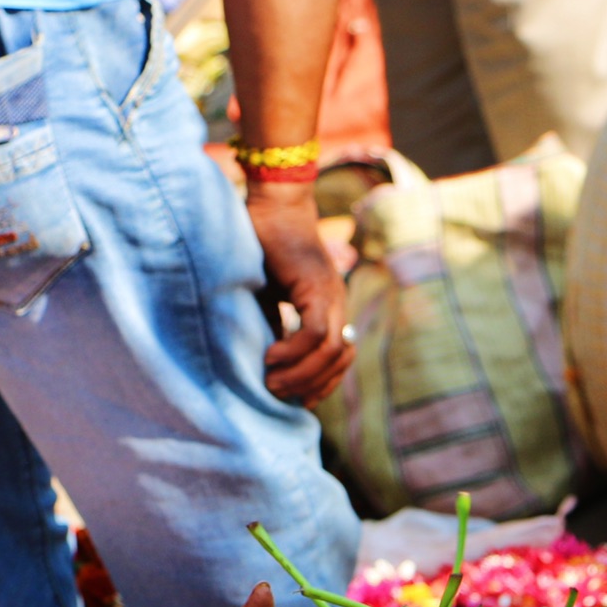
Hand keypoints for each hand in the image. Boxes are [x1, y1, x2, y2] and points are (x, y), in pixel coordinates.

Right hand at [250, 184, 352, 406]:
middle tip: (279, 396)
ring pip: (331, 351)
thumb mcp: (269, 297)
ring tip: (272, 382)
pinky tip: (271, 357)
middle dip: (311, 386)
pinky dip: (294, 351)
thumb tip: (269, 362)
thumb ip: (275, 325)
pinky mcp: (316, 286)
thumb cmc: (264, 248)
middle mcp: (337, 302)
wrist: (271, 206)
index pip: (341, 358)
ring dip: (302, 373)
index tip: (297, 399)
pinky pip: (314, 332)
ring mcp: (330, 294)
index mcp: (331, 307)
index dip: (323, 384)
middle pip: (339, 361)